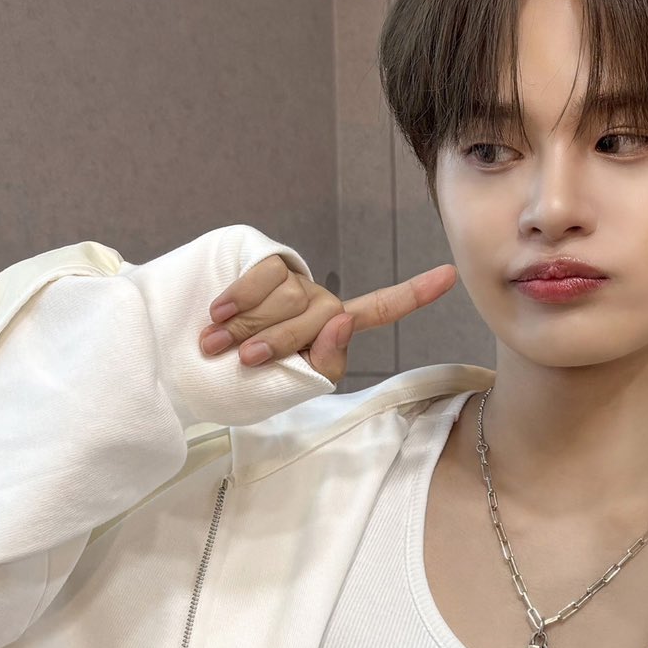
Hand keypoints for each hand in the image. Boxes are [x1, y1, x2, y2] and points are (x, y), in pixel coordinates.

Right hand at [198, 257, 458, 384]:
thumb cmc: (247, 380)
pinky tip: (218, 313)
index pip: (380, 309)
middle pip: (315, 316)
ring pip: (288, 299)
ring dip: (248, 327)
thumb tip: (340, 318)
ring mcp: (295, 279)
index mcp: (334, 330)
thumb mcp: (294, 385)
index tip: (451, 275)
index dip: (413, 294)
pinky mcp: (266, 262)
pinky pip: (263, 278)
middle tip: (243, 361)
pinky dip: (240, 299)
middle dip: (275, 344)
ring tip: (218, 342)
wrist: (197, 360)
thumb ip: (324, 361)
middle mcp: (320, 299)